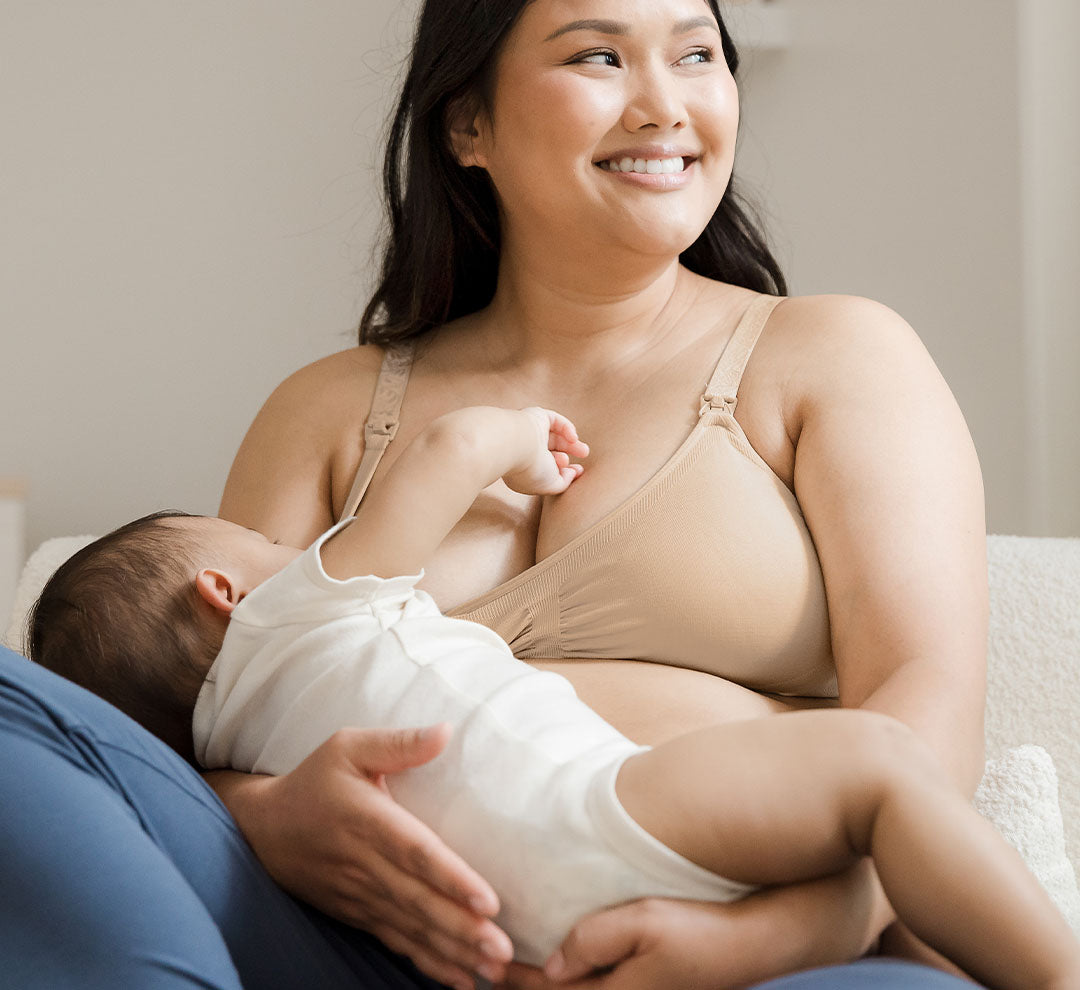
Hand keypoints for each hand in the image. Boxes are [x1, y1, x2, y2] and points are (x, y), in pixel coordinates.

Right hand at [220, 725, 513, 989]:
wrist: (262, 829)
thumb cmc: (314, 780)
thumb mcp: (348, 747)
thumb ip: (398, 743)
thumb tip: (447, 730)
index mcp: (367, 819)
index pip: (415, 852)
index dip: (450, 877)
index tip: (487, 900)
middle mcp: (365, 864)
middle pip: (419, 901)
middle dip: (462, 929)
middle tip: (504, 950)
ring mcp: (361, 895)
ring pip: (412, 929)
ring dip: (453, 951)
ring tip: (495, 969)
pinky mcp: (359, 914)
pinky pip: (398, 942)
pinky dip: (430, 964)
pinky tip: (463, 978)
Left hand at [497, 899, 764, 989]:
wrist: (758, 941)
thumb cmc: (702, 927)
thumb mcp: (643, 922)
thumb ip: (592, 941)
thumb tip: (552, 965)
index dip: (516, 978)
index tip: (487, 961)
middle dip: (526, 988)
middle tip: (488, 969)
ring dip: (552, 987)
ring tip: (519, 970)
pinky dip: (576, 983)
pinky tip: (568, 968)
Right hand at [502, 408, 588, 495]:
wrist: (516, 446)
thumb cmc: (531, 470)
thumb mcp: (551, 485)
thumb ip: (564, 482)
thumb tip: (572, 472)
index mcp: (525, 468)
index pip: (547, 467)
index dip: (564, 469)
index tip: (577, 471)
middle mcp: (525, 450)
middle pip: (552, 451)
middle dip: (570, 454)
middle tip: (584, 456)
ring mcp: (529, 433)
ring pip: (555, 436)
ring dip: (572, 443)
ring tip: (584, 451)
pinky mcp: (535, 417)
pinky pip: (555, 421)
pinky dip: (567, 428)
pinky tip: (573, 438)